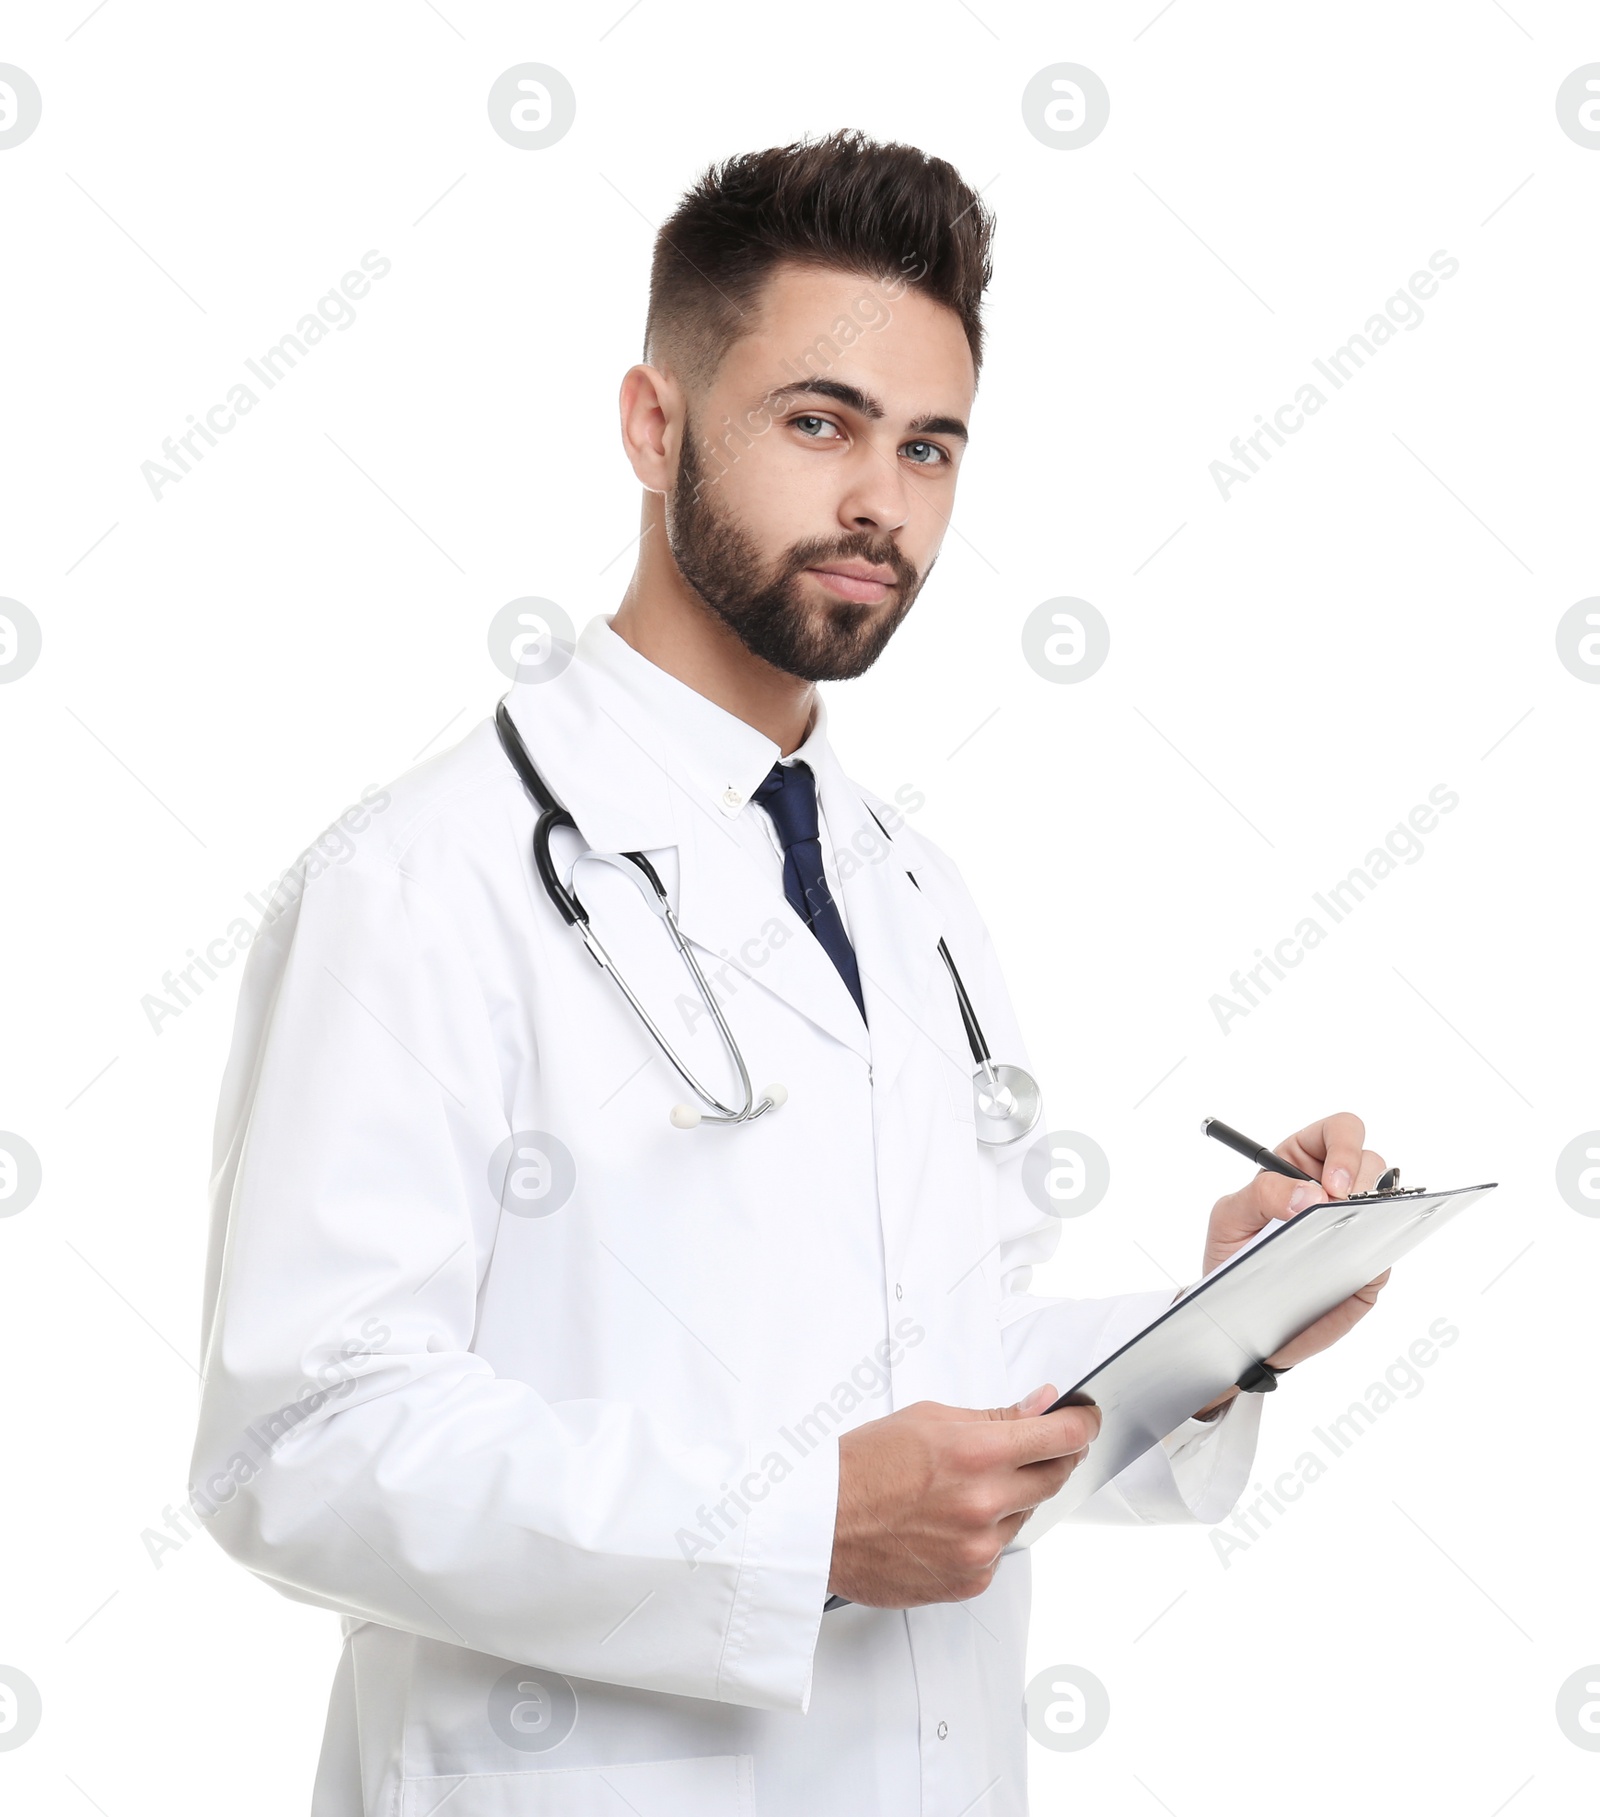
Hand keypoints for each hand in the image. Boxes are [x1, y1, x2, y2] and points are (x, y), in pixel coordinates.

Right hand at [827, 1386, 1098, 1606]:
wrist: (820, 1524)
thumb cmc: (862, 1466)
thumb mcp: (928, 1419)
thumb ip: (994, 1416)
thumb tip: (1041, 1405)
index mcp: (976, 1454)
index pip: (1060, 1437)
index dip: (1082, 1424)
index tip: (1086, 1419)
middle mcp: (984, 1503)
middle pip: (1056, 1477)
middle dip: (1056, 1457)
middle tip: (1039, 1446)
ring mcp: (980, 1548)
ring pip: (1025, 1515)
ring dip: (1011, 1497)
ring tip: (962, 1487)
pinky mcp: (970, 1581)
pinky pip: (999, 1552)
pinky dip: (986, 1534)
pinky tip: (949, 1521)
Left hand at [1189, 1111, 1391, 1418]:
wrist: (1235, 1312)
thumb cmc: (1232, 1253)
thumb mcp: (1230, 1217)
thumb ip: (1262, 1194)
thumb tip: (1311, 1195)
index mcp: (1299, 1165)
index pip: (1338, 1133)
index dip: (1345, 1149)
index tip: (1334, 1186)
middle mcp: (1334, 1190)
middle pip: (1372, 1162)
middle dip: (1363, 1182)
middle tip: (1343, 1208)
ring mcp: (1356, 1224)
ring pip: (1389, 1202)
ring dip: (1375, 1213)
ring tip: (1347, 1234)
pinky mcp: (1367, 1263)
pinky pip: (1388, 1251)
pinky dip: (1379, 1253)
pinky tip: (1354, 1263)